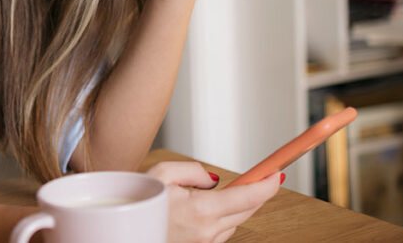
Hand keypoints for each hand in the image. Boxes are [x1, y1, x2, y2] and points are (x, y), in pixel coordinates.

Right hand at [147, 162, 281, 242]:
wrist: (124, 231)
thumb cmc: (139, 203)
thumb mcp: (161, 173)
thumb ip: (193, 170)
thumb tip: (214, 179)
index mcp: (200, 211)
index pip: (247, 197)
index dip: (267, 184)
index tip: (278, 175)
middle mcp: (207, 232)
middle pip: (247, 211)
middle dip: (257, 193)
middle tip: (265, 176)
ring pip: (234, 222)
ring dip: (237, 207)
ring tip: (222, 193)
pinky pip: (221, 232)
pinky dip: (222, 219)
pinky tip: (207, 210)